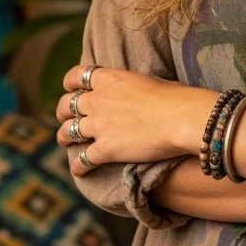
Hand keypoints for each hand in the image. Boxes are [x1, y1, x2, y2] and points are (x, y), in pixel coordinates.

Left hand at [56, 65, 215, 176]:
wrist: (182, 118)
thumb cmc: (177, 97)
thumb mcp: (150, 81)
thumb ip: (133, 87)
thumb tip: (139, 92)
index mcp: (110, 79)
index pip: (77, 76)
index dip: (70, 83)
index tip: (71, 88)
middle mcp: (99, 100)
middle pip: (67, 104)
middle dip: (63, 112)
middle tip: (67, 117)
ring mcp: (99, 125)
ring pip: (67, 131)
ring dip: (64, 137)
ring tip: (66, 141)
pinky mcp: (105, 149)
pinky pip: (81, 160)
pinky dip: (78, 166)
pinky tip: (80, 169)